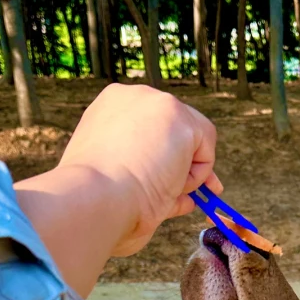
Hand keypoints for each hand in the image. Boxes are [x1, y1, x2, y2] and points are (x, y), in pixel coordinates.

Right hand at [56, 85, 220, 255]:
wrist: (93, 200)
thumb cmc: (97, 203)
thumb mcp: (117, 182)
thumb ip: (148, 180)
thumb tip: (184, 198)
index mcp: (109, 109)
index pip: (151, 131)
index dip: (164, 158)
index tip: (166, 183)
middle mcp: (132, 97)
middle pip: (176, 129)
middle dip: (185, 162)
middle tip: (184, 195)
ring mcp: (156, 102)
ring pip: (194, 139)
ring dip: (186, 173)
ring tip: (159, 192)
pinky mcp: (179, 117)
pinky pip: (206, 150)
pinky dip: (197, 176)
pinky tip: (170, 186)